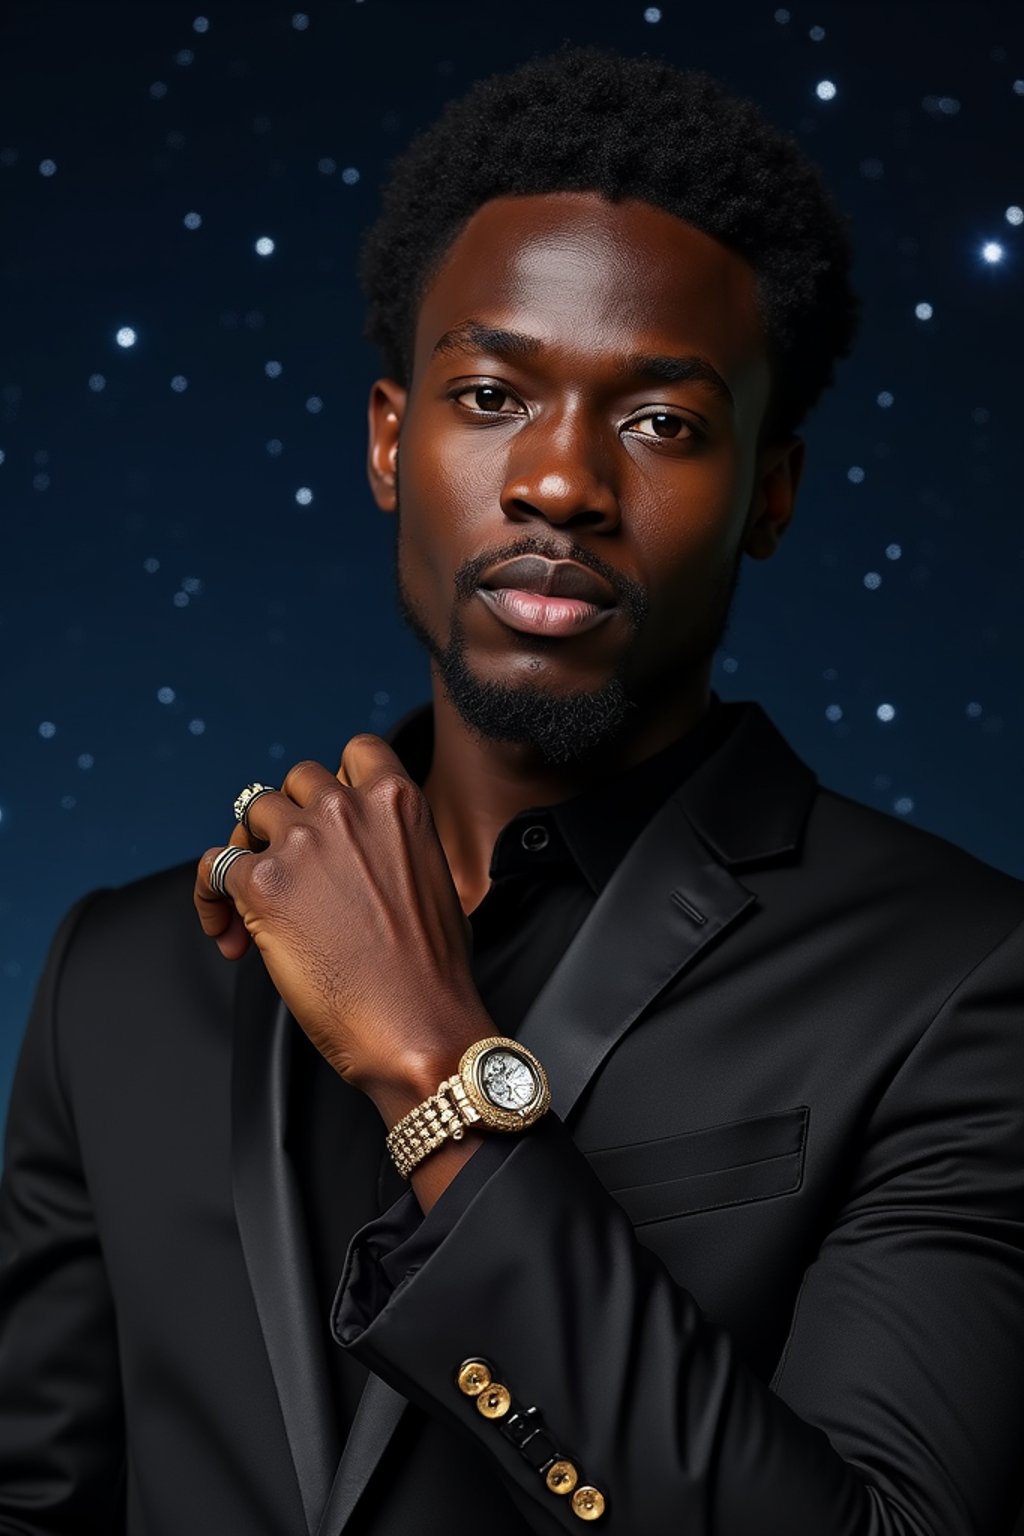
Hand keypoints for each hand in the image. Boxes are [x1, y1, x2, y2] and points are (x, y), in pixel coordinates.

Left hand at [193, 736, 489, 1109]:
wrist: (419, 1025)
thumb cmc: (434, 971)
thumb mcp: (436, 878)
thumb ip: (397, 843)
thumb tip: (366, 854)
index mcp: (399, 801)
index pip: (355, 752)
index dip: (335, 784)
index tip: (329, 817)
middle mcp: (347, 808)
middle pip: (295, 780)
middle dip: (289, 819)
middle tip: (289, 866)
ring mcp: (302, 841)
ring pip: (250, 813)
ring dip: (249, 849)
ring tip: (251, 901)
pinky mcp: (262, 883)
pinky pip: (214, 866)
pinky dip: (211, 897)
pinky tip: (227, 930)